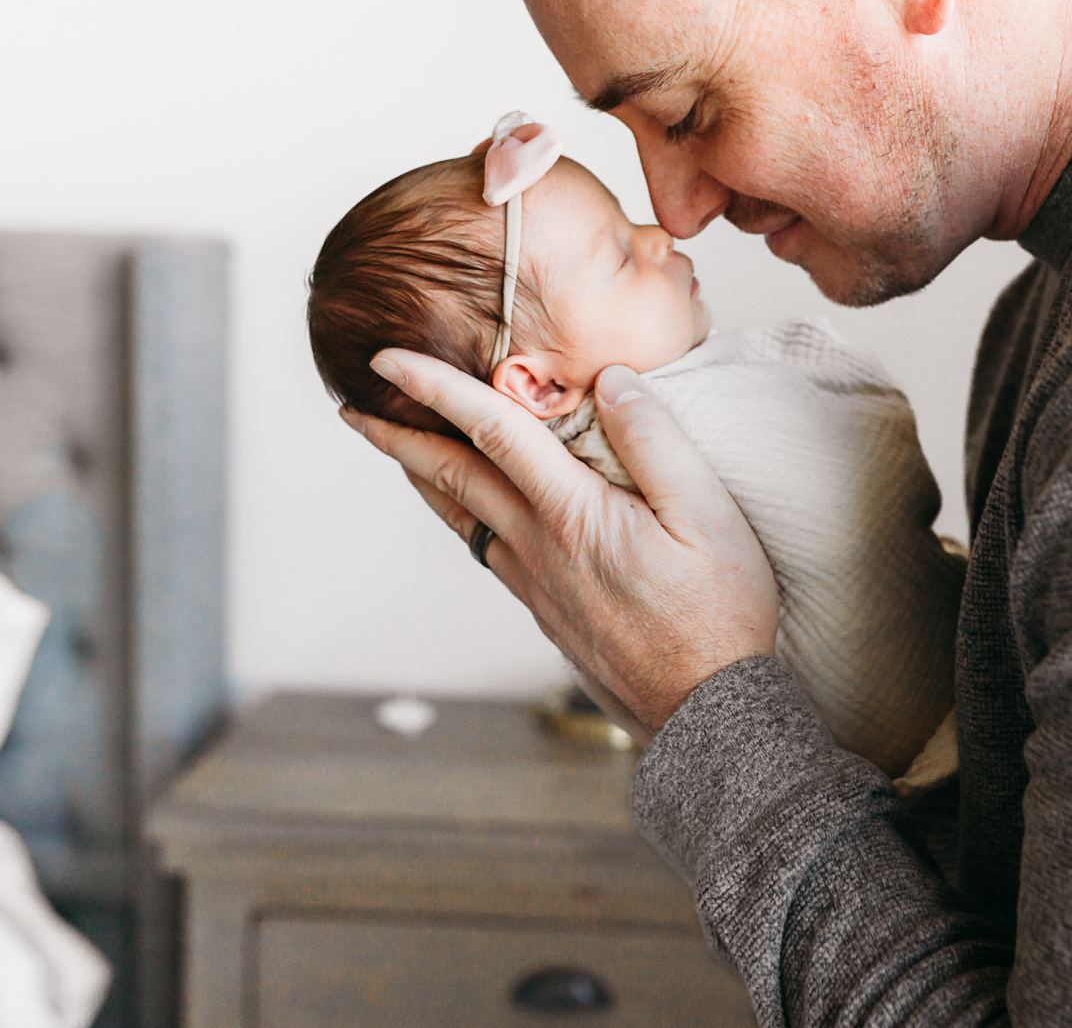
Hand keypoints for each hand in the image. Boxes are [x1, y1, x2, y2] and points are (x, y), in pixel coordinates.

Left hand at [343, 351, 778, 738]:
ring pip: (461, 518)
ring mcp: (536, 584)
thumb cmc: (717, 612)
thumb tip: (612, 379)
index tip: (388, 359)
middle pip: (452, 476)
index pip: (491, 431)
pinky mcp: (545, 612)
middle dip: (398, 436)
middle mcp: (538, 546)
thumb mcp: (708, 513)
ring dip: (421, 477)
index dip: (436, 387)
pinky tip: (471, 514)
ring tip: (396, 452)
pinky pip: (487, 550)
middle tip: (355, 408)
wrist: (705, 712)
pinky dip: (461, 516)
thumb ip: (656, 440)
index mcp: (572, 512)